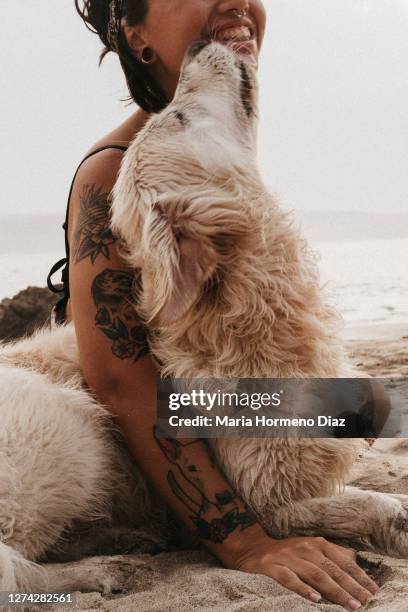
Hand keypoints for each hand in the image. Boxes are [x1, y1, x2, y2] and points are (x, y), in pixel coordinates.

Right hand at [227, 531, 378, 609]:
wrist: (250, 546)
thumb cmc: (285, 551)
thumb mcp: (310, 548)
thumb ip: (331, 554)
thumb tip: (354, 559)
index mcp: (317, 543)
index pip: (343, 561)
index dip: (359, 576)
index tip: (373, 592)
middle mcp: (305, 548)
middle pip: (332, 569)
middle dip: (351, 587)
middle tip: (365, 603)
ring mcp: (288, 557)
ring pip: (315, 575)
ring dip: (334, 591)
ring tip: (349, 604)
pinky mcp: (272, 567)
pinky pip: (289, 579)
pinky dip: (302, 588)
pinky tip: (314, 598)